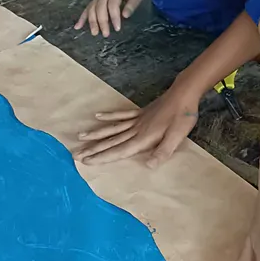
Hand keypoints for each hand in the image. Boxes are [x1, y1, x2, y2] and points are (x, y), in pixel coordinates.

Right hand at [74, 0, 142, 35]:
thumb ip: (132, 4)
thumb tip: (125, 16)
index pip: (113, 4)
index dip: (114, 17)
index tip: (117, 28)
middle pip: (100, 7)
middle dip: (102, 22)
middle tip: (106, 34)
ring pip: (92, 8)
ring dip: (92, 21)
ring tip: (94, 33)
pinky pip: (86, 9)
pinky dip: (82, 18)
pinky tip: (77, 26)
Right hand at [75, 81, 198, 166]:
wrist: (184, 93)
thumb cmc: (182, 117)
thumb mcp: (177, 136)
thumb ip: (163, 151)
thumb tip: (148, 166)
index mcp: (143, 138)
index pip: (119, 150)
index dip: (103, 157)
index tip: (86, 161)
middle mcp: (136, 129)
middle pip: (111, 141)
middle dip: (93, 149)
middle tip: (75, 154)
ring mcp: (137, 119)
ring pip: (112, 128)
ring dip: (96, 134)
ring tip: (80, 136)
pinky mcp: (141, 112)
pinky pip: (121, 115)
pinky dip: (109, 116)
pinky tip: (98, 116)